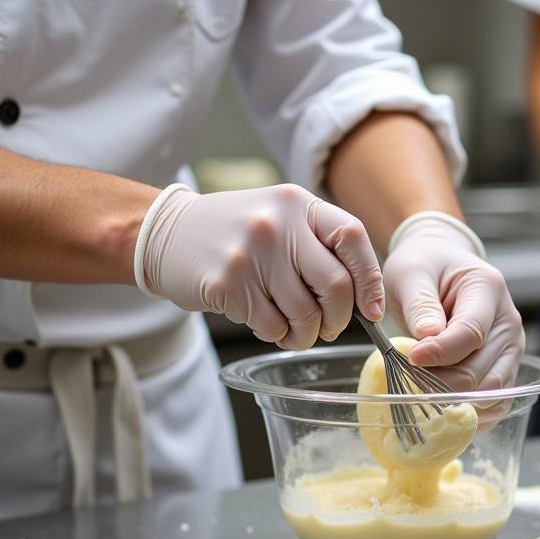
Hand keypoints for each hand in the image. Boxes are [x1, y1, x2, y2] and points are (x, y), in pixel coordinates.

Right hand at [137, 184, 383, 348]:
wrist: (167, 234)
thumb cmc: (237, 233)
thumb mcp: (281, 217)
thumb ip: (320, 246)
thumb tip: (366, 300)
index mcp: (297, 203)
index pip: (353, 237)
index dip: (370, 280)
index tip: (372, 310)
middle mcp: (276, 223)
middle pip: (335, 287)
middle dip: (339, 319)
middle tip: (328, 327)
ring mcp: (250, 254)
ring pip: (305, 315)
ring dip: (307, 334)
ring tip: (295, 330)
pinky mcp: (228, 284)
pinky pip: (273, 327)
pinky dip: (278, 335)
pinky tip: (267, 324)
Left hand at [382, 212, 524, 390]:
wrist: (441, 269)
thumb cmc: (424, 268)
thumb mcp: (411, 273)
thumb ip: (419, 304)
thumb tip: (428, 339)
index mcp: (489, 289)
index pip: (470, 333)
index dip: (440, 354)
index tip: (410, 359)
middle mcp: (509, 322)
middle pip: (479, 371)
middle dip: (439, 382)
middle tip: (406, 379)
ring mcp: (512, 349)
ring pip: (487, 393)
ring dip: (451, 400)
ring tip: (420, 390)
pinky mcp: (507, 370)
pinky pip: (495, 405)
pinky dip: (469, 412)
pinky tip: (441, 407)